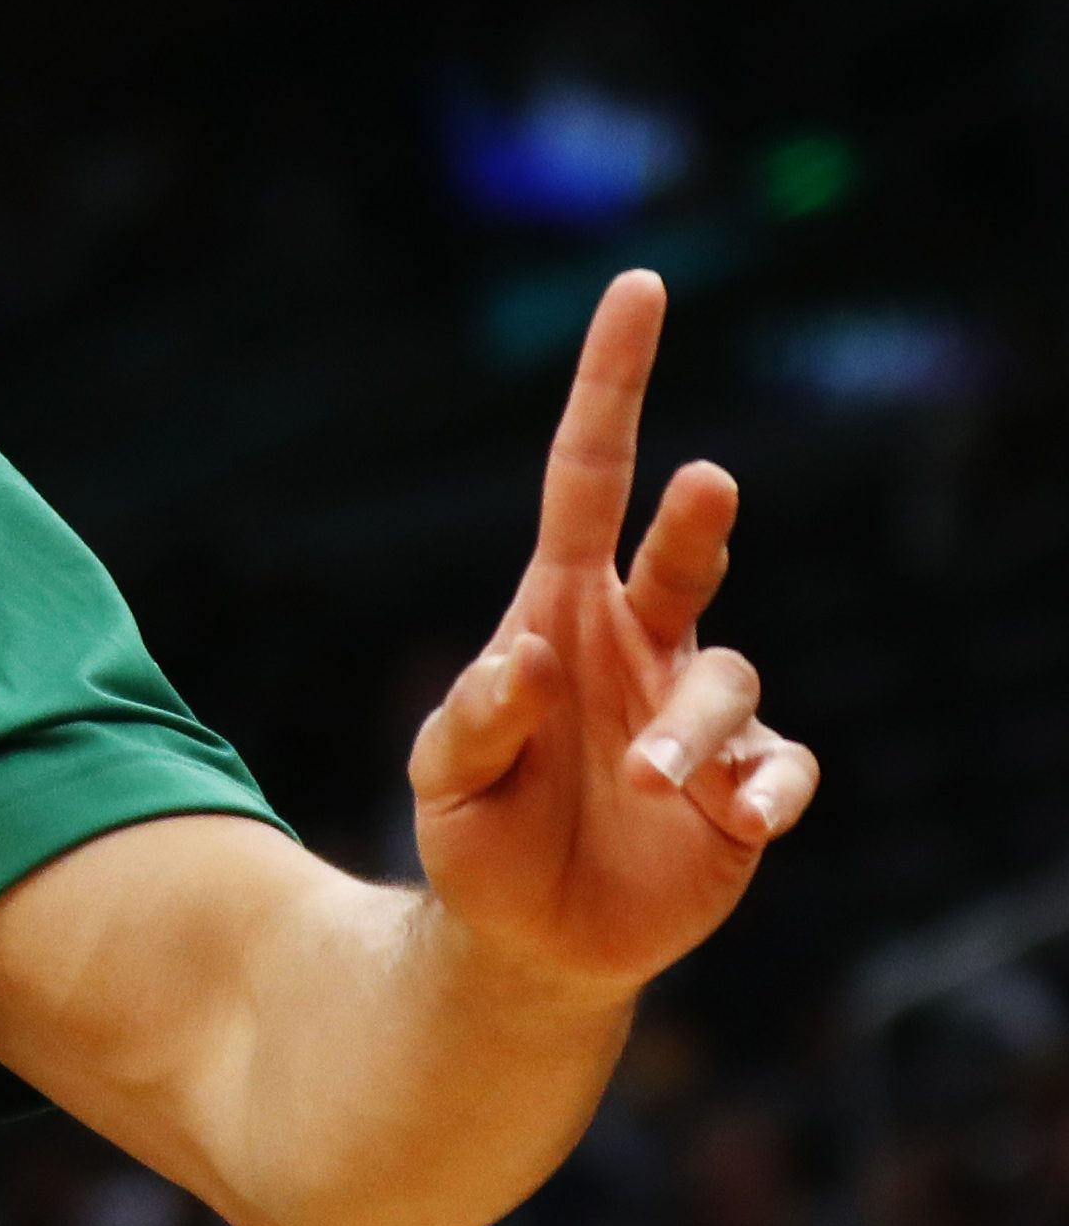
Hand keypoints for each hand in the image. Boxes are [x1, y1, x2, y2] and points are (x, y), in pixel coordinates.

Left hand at [407, 271, 819, 996]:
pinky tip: (735, 817)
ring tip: (644, 783)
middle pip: (684, 550)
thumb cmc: (479, 833)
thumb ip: (474, 718)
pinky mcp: (745, 789)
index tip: (639, 287)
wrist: (528, 939)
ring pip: (730, 679)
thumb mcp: (445, 777)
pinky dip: (766, 788)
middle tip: (706, 484)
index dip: (614, 383)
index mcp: (561, 610)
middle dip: (700, 517)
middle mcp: (640, 641)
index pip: (589, 474)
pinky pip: (780, 768)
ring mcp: (697, 712)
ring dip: (690, 728)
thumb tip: (525, 655)